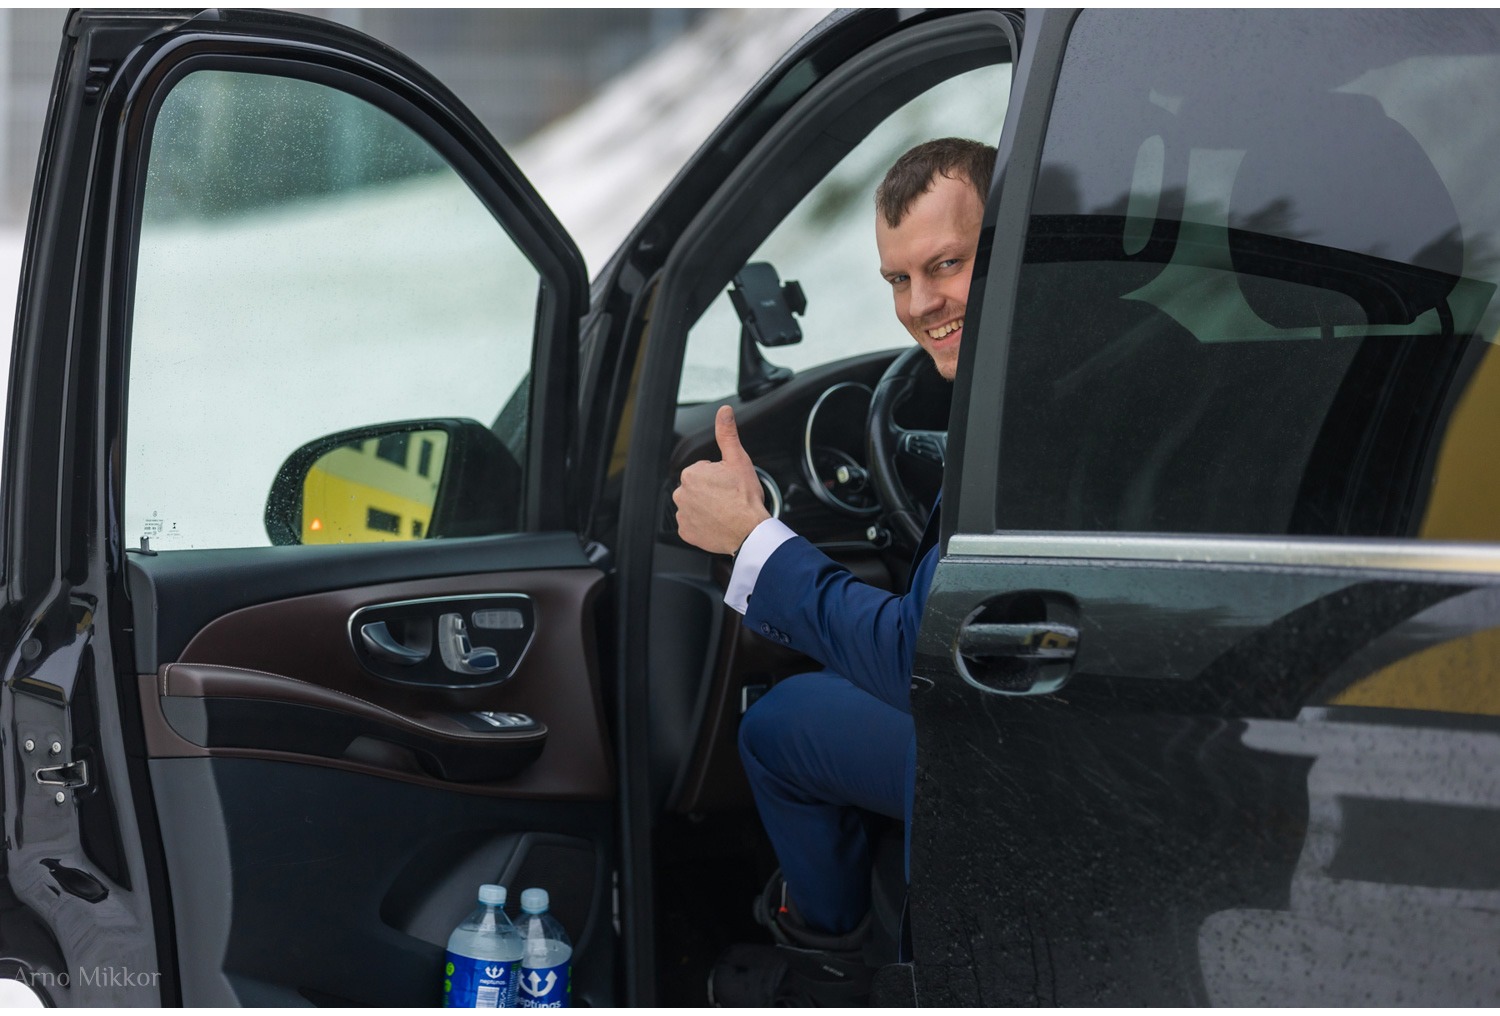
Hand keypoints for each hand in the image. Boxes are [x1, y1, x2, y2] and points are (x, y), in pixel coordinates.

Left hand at [673, 405, 769, 554]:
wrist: (749, 530)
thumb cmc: (745, 497)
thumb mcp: (738, 460)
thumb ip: (727, 434)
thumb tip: (724, 412)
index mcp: (691, 474)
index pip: (703, 471)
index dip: (718, 476)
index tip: (728, 484)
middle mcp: (681, 494)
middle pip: (697, 488)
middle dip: (710, 491)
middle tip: (728, 498)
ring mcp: (683, 515)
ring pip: (694, 505)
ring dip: (705, 507)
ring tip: (724, 511)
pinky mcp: (686, 532)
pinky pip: (692, 525)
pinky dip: (702, 524)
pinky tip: (717, 523)